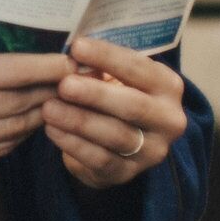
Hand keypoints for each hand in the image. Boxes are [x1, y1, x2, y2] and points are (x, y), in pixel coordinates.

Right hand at [0, 44, 61, 173]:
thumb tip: (12, 59)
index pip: (12, 72)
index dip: (47, 67)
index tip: (71, 60)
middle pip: (20, 103)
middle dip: (52, 91)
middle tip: (76, 80)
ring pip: (14, 130)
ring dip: (39, 115)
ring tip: (58, 102)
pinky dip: (15, 136)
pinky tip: (25, 123)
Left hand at [41, 37, 186, 191]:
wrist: (119, 144)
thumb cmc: (116, 95)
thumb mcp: (116, 77)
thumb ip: (102, 68)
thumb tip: (73, 55)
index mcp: (168, 87)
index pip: (140, 69)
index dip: (108, 57)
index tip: (77, 47)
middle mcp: (169, 120)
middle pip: (133, 106)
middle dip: (96, 94)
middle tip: (64, 85)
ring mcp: (152, 151)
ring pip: (115, 135)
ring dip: (79, 121)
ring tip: (49, 108)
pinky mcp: (129, 173)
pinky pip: (100, 159)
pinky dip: (73, 144)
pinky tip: (52, 130)